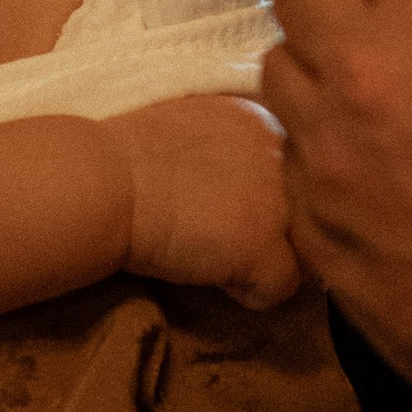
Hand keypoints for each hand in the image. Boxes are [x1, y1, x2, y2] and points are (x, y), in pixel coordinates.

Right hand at [115, 95, 299, 309]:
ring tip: (221, 254)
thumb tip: (240, 175)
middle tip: (226, 233)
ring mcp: (280, 201)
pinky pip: (281, 287)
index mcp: (264, 118)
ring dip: (268, 256)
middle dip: (275, 225)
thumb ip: (231, 143)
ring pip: (304, 248)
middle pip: (308, 206)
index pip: (297, 166)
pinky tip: (216, 277)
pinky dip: (251, 292)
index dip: (267, 194)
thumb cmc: (126, 155)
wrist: (103, 181)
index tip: (228, 203)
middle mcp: (284, 154)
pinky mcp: (265, 246)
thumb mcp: (194, 126)